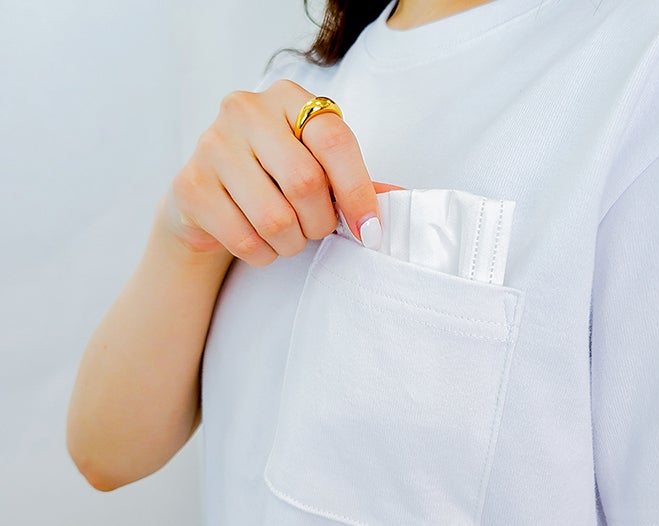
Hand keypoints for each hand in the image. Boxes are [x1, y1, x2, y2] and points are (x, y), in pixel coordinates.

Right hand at [158, 79, 399, 266]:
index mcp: (288, 97)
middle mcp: (245, 111)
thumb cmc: (274, 178)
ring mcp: (212, 144)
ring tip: (287, 235)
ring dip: (292, 242)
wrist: (208, 198)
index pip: (334, 141)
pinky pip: (245, 238)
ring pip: (275, 218)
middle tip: (316, 229)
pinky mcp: (190, 185)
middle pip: (306, 182)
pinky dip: (264, 254)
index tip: (370, 229)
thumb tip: (399, 200)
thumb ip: (355, 180)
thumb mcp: (317, 167)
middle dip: (321, 222)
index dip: (358, 191)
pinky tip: (261, 242)